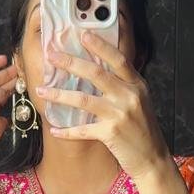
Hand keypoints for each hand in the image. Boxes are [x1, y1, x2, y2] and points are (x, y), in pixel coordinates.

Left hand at [35, 32, 170, 177]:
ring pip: (83, 99)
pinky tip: (54, 130)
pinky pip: (83, 130)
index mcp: (137, 85)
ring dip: (59, 95)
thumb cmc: (143, 130)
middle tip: (51, 56)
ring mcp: (119, 115)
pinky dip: (67, 131)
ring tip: (41, 91)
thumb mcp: (140, 102)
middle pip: (95, 73)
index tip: (82, 34)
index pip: (117, 59)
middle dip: (70, 62)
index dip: (100, 46)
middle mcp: (129, 97)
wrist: (153, 159)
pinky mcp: (111, 133)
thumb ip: (124, 85)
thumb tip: (99, 69)